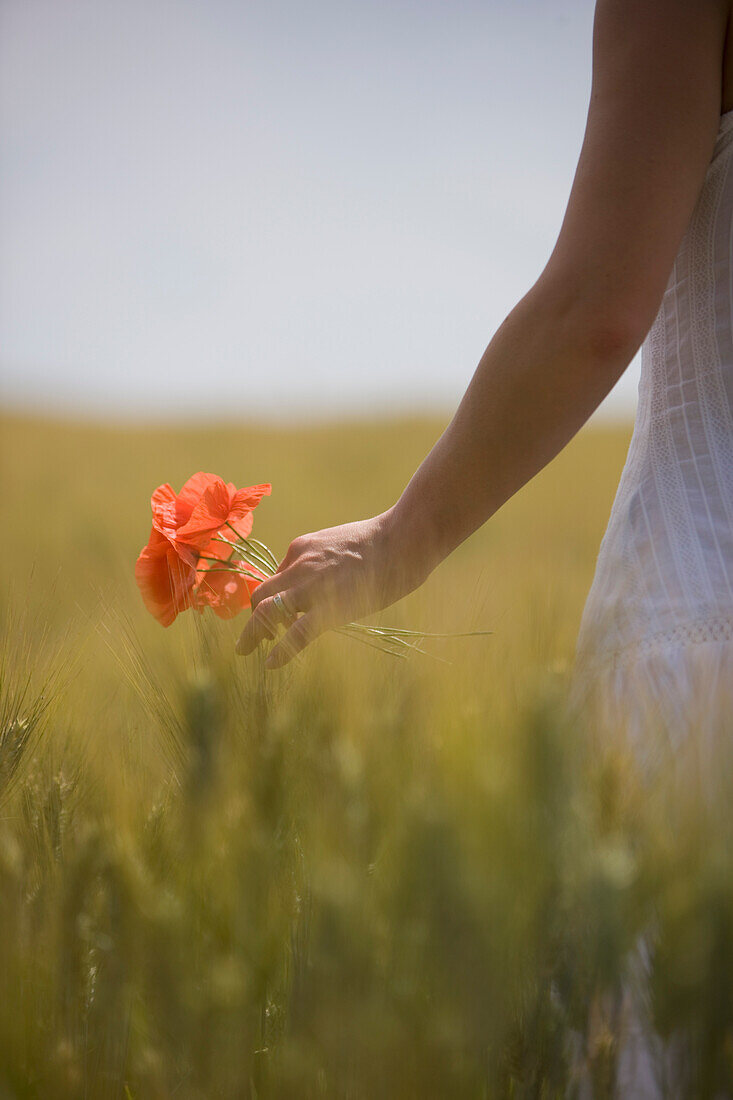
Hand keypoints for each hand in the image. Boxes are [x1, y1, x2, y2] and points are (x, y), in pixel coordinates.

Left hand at [235, 508, 425, 668]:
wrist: (400, 540)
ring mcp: (310, 587)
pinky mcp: (328, 608)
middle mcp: (298, 566)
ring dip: (252, 633)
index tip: (276, 615)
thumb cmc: (379, 542)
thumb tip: (316, 585)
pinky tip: (270, 663)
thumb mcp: (336, 543)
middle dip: (254, 616)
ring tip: (244, 650)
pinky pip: (296, 634)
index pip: (276, 577)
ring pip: (266, 612)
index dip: (273, 598)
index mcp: (300, 548)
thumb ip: (320, 562)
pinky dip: (280, 651)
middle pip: (261, 594)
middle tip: (254, 636)